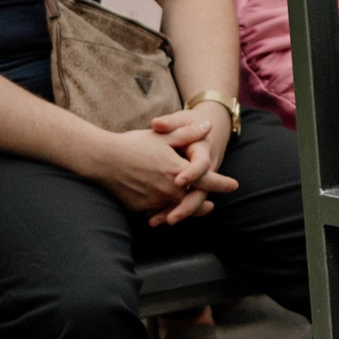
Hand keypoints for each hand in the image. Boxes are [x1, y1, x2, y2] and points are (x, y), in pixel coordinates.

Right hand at [86, 123, 237, 221]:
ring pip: (176, 209)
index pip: (207, 180)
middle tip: (211, 205)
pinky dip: (165, 211)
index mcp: (178, 171)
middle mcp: (169, 190)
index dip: (222, 183)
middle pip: (194, 201)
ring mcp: (154, 201)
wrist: (104, 160)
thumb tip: (208, 126)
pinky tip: (168, 210)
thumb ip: (188, 133)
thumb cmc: (134, 145)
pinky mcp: (141, 208)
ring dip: (186, 210)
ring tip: (195, 209)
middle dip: (204, 204)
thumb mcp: (163, 135)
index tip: (234, 185)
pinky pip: (158, 212)